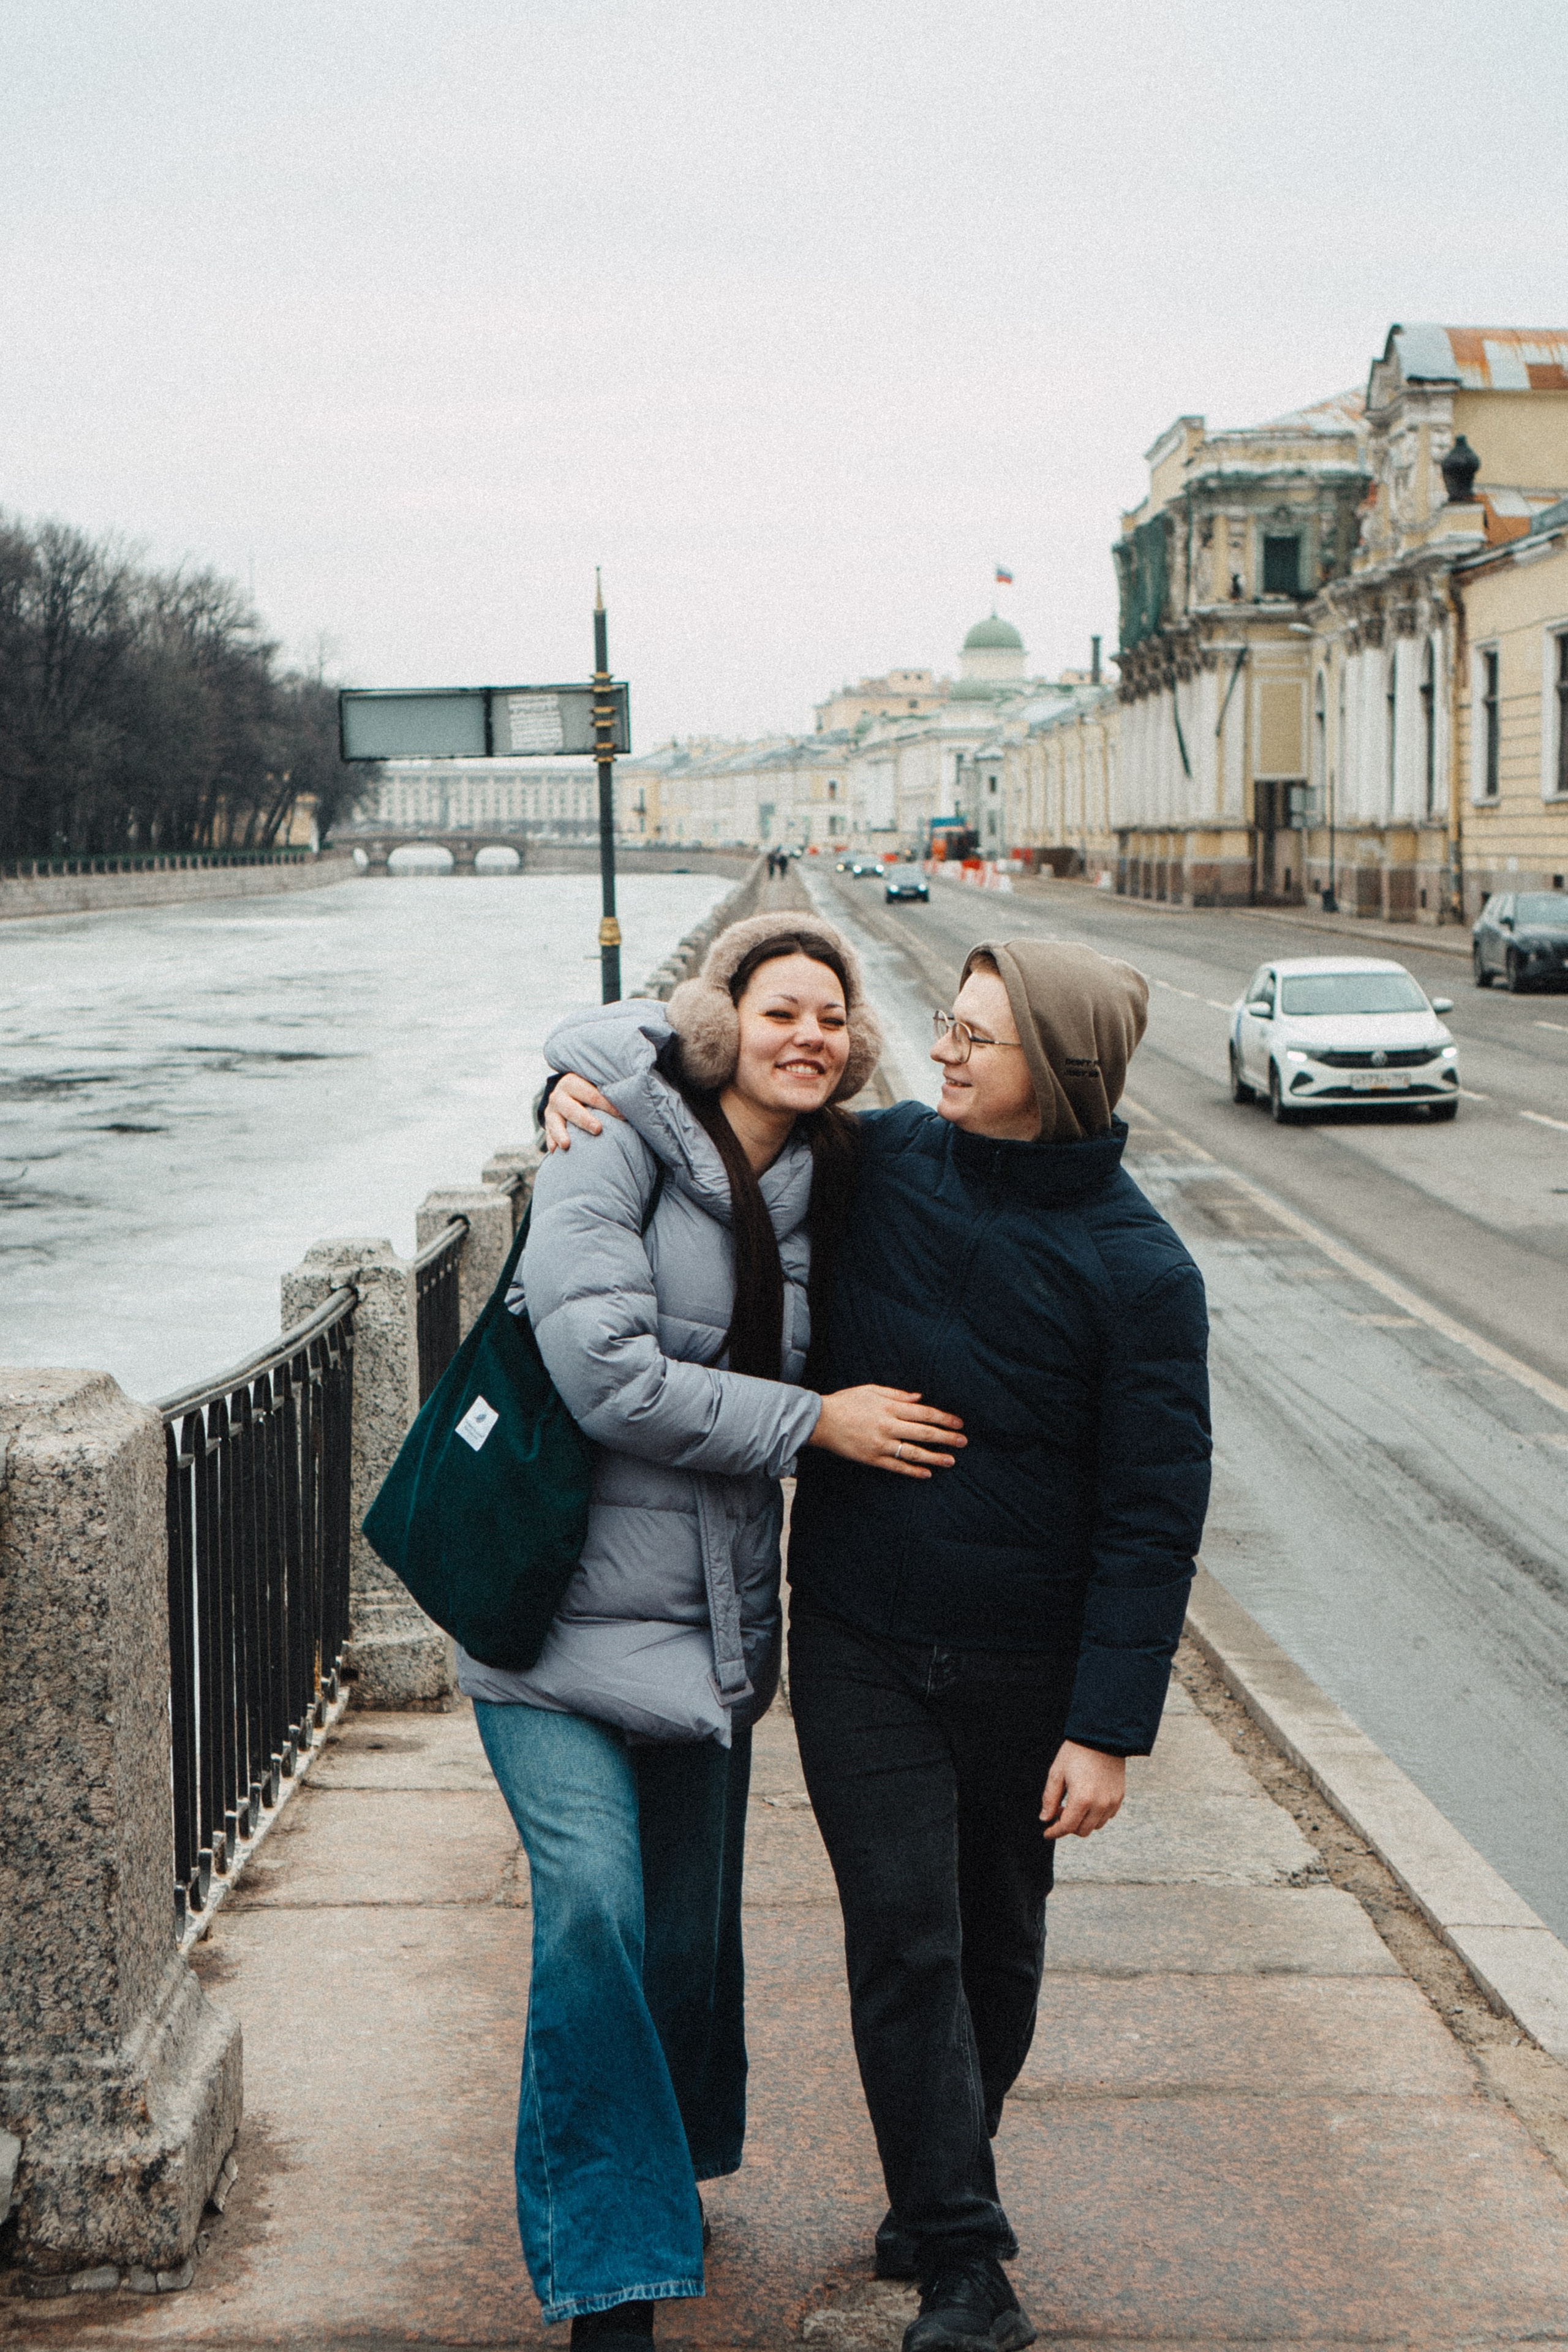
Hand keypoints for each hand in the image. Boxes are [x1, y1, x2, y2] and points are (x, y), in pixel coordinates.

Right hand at [543, 1071, 622, 1150]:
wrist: (566, 1093)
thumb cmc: (590, 1092)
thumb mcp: (596, 1086)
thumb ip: (609, 1091)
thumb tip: (635, 1103)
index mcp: (573, 1082)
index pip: (592, 1094)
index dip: (608, 1106)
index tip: (623, 1116)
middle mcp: (559, 1095)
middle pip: (572, 1108)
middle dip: (585, 1119)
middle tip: (598, 1129)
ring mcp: (551, 1111)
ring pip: (555, 1122)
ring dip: (561, 1133)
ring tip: (566, 1145)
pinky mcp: (548, 1125)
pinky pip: (549, 1135)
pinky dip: (551, 1142)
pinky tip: (555, 1151)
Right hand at [807, 1387, 965, 1477]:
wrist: (820, 1421)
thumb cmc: (846, 1402)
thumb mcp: (872, 1390)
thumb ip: (897, 1395)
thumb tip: (920, 1398)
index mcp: (889, 1408)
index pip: (924, 1413)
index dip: (944, 1418)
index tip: (958, 1422)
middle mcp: (888, 1426)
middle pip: (924, 1433)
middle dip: (946, 1437)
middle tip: (963, 1441)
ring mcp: (880, 1445)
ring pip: (914, 1452)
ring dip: (935, 1457)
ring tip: (951, 1461)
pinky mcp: (872, 1458)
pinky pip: (897, 1467)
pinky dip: (913, 1471)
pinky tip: (927, 1473)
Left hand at [1040, 1742, 1125, 1840]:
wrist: (1102, 1736)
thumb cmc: (1076, 1752)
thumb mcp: (1057, 1773)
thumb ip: (1050, 1798)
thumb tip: (1045, 1818)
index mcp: (1082, 1799)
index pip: (1067, 1827)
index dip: (1054, 1832)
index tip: (1047, 1833)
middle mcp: (1100, 1804)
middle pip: (1082, 1831)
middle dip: (1068, 1826)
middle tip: (1059, 1811)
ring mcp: (1112, 1802)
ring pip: (1095, 1826)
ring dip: (1083, 1821)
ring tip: (1074, 1805)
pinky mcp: (1119, 1797)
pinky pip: (1107, 1816)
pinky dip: (1096, 1815)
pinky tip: (1088, 1801)